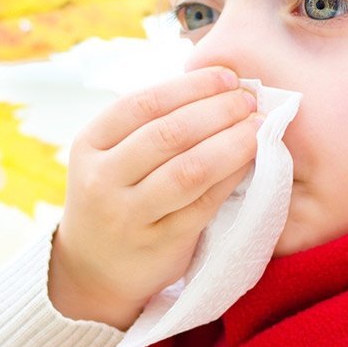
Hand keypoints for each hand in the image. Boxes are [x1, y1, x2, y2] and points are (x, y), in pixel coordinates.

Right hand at [49, 67, 261, 329]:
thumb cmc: (115, 199)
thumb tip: (215, 85)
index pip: (143, 103)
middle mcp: (103, 179)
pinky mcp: (159, 243)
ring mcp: (129, 215)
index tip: (226, 76)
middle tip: (249, 100)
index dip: (190, 87)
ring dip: (231, 143)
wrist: (92, 270)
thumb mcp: (110, 158)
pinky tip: (250, 162)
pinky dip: (231, 178)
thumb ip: (148, 126)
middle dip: (217, 110)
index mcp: (89, 144)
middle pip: (168, 134)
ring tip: (258, 128)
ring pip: (189, 170)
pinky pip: (203, 204)